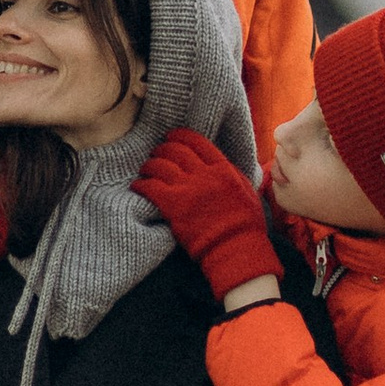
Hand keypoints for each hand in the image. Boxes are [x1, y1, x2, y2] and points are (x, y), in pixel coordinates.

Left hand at [131, 129, 280, 303]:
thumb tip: (221, 163)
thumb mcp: (247, 190)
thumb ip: (232, 172)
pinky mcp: (173, 206)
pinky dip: (141, 184)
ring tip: (146, 168)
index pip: (196, 141)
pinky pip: (150, 187)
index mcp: (222, 168)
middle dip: (163, 148)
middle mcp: (203, 174)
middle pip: (175, 150)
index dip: (181, 136)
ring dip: (150, 165)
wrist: (236, 249)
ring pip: (160, 165)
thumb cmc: (246, 224)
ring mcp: (187, 189)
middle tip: (157, 152)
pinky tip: (138, 186)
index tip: (173, 137)